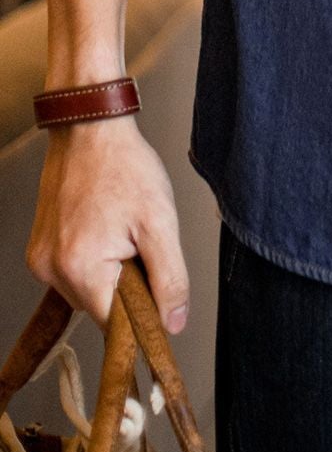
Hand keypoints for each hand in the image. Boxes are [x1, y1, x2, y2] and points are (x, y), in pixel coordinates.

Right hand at [25, 114, 190, 335]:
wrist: (90, 127)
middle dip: (125, 285)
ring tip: (120, 229)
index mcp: (79, 269)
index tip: (154, 286)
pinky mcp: (39, 248)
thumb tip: (172, 324)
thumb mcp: (160, 222)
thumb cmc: (124, 166)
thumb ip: (169, 278)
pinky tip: (103, 227)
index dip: (140, 311)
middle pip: (99, 306)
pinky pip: (72, 271)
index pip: (114, 324)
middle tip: (138, 242)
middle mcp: (51, 270)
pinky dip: (92, 258)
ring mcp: (41, 259)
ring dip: (108, 271)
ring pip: (86, 289)